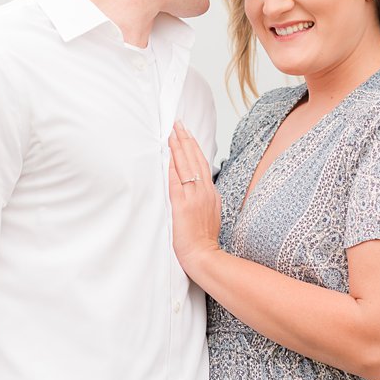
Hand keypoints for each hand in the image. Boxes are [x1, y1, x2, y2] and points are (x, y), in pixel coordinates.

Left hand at [167, 121, 221, 274]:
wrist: (205, 255)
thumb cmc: (203, 239)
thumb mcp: (209, 213)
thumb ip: (202, 198)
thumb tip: (193, 187)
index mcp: (211, 193)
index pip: (202, 163)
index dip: (194, 147)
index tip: (187, 133)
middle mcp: (205, 191)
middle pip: (196, 159)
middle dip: (186, 140)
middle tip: (178, 123)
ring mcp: (195, 197)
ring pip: (187, 166)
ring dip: (179, 147)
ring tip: (173, 132)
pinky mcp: (183, 205)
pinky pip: (176, 181)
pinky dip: (173, 167)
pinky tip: (168, 155)